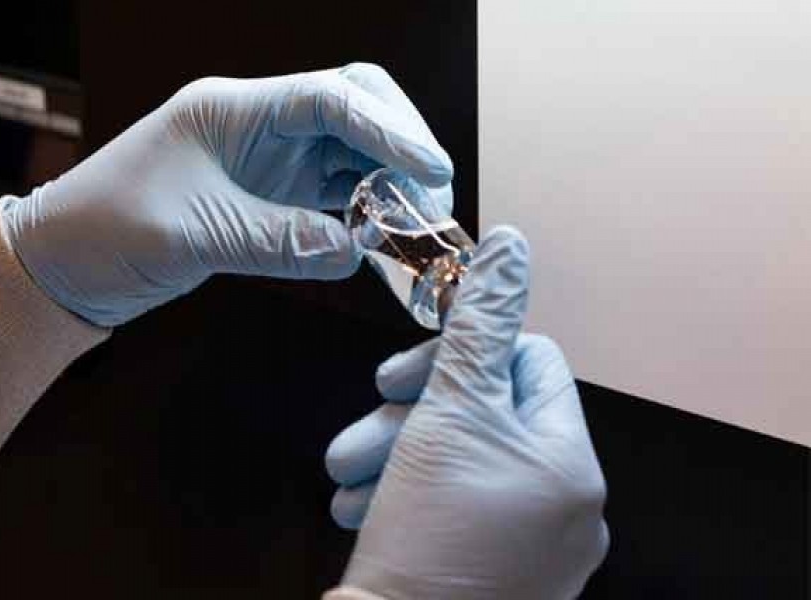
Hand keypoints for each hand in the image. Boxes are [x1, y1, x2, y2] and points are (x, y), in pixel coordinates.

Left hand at [3, 63, 452, 326]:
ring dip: (391, 184)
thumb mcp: (194, 235)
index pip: (330, 99)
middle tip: (434, 198)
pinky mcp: (270, 196)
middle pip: (355, 110)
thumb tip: (355, 250)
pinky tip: (384, 239)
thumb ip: (279, 240)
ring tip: (419, 225)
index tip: (432, 170)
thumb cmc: (105, 230)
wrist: (64, 262)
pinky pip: (335, 195)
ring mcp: (268, 161)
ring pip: (353, 154)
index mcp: (234, 111)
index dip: (389, 130)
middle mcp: (259, 126)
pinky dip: (366, 213)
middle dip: (402, 146)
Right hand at [325, 228, 608, 598]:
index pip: (528, 362)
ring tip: (348, 480)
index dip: (461, 356)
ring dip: (394, 456)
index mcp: (570, 463)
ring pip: (458, 461)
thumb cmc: (427, 536)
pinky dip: (406, 497)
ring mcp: (531, 547)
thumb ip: (481, 324)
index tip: (400, 376)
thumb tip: (510, 245)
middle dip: (410, 414)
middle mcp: (564, 506)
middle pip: (485, 415)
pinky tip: (365, 509)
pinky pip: (453, 508)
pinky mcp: (494, 576)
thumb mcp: (450, 411)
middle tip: (363, 434)